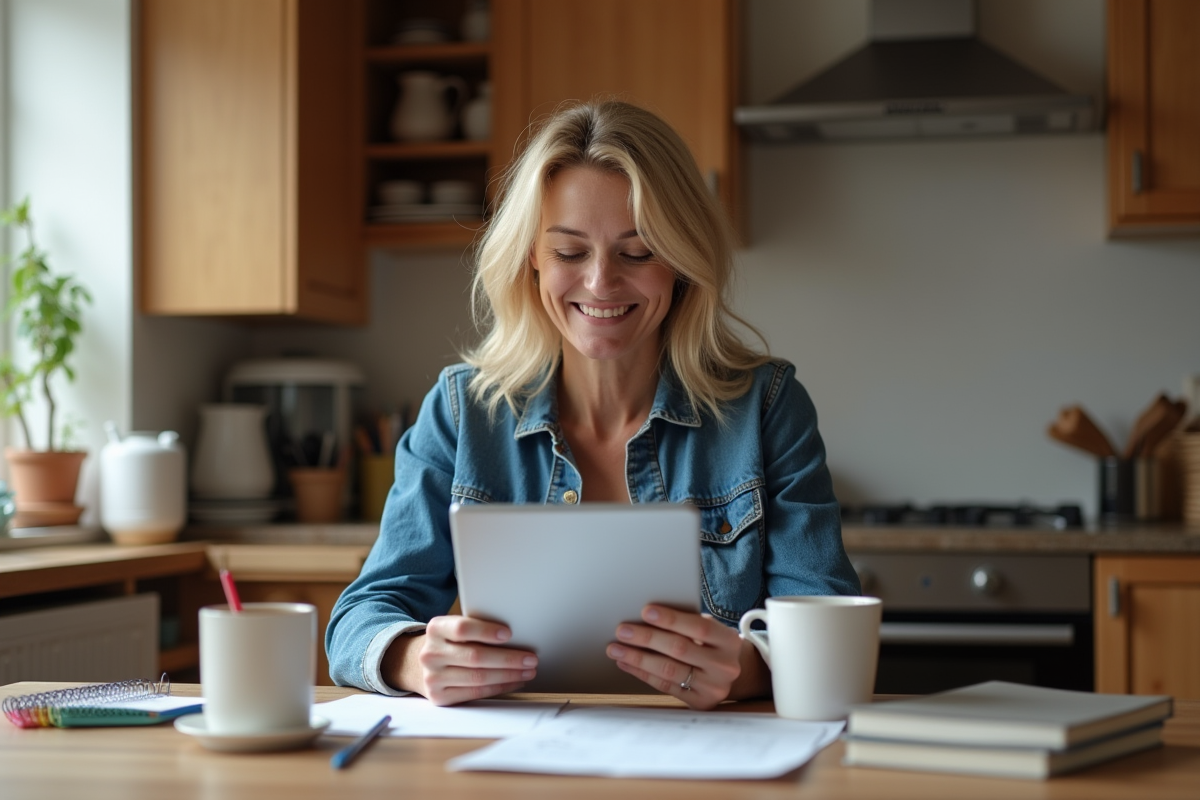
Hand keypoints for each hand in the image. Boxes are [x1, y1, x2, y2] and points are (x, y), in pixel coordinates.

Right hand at [384, 615, 537, 705]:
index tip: (509, 633)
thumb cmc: (448, 643)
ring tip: (528, 671)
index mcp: (435, 628)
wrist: (417, 665)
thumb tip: (516, 636)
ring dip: (509, 675)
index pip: (462, 628)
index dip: (487, 631)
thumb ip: (475, 629)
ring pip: (478, 677)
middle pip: (475, 656)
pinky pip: (476, 692)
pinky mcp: (439, 697)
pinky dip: (499, 687)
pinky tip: (514, 681)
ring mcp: (433, 677)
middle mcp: (430, 653)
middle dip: (508, 658)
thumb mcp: (452, 629)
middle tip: (531, 658)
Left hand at [605, 604, 751, 709]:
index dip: (671, 619)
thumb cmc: (710, 643)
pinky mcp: (700, 702)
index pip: (699, 627)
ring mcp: (714, 687)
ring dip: (638, 658)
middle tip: (622, 631)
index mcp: (729, 641)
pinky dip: (643, 673)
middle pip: (680, 649)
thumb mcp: (709, 630)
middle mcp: (725, 666)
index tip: (646, 611)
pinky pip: (666, 686)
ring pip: (669, 670)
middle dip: (647, 638)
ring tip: (616, 649)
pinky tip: (627, 664)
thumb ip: (687, 623)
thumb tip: (646, 616)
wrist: (730, 674)